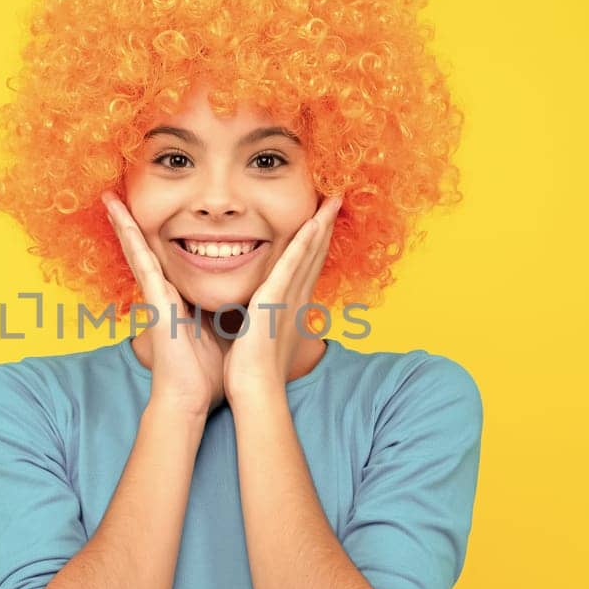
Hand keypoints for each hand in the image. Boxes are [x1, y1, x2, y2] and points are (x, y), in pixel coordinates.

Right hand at [101, 190, 225, 417]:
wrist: (188, 400)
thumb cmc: (205, 375)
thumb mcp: (224, 333)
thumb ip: (231, 314)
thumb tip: (253, 303)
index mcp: (179, 300)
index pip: (169, 260)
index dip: (163, 237)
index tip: (157, 215)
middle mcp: (163, 293)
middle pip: (147, 250)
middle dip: (133, 224)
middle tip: (120, 195)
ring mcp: (155, 294)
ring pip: (137, 249)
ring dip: (124, 222)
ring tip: (110, 196)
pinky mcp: (154, 299)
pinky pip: (141, 260)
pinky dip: (129, 236)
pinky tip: (119, 215)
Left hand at [223, 192, 342, 404]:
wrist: (254, 388)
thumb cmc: (254, 371)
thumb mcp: (260, 337)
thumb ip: (261, 320)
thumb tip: (256, 315)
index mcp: (290, 305)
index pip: (306, 266)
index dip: (316, 242)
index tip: (322, 220)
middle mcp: (295, 298)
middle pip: (314, 254)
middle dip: (324, 226)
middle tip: (335, 200)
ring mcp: (288, 298)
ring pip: (308, 254)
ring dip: (320, 226)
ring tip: (331, 201)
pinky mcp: (276, 299)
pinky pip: (292, 266)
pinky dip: (304, 244)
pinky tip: (312, 224)